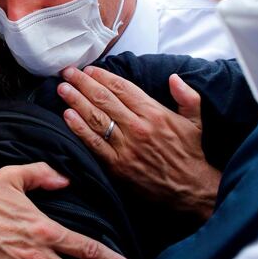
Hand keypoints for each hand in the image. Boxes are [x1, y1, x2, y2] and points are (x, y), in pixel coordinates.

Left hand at [58, 66, 218, 219]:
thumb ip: (187, 96)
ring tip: (62, 89)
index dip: (103, 76)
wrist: (190, 189)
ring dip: (76, 101)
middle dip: (83, 83)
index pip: (122, 88)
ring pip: (96, 118)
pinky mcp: (118, 166)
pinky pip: (94, 144)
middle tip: (67, 73)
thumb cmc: (190, 153)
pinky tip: (67, 116)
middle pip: (104, 99)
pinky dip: (79, 129)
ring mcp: (126, 147)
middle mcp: (138, 127)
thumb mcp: (195, 121)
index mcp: (154, 113)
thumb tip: (173, 77)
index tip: (89, 69)